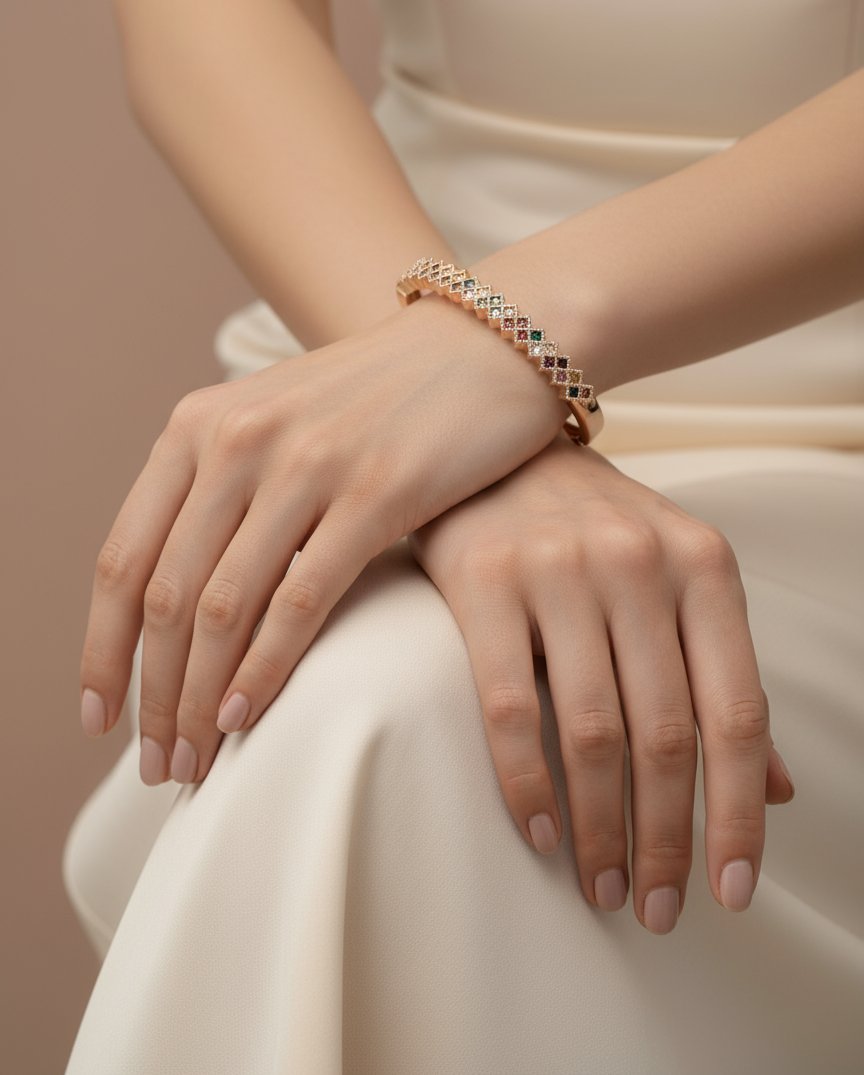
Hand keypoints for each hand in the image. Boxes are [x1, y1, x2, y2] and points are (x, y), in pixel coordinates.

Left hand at [79, 299, 564, 785]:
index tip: (98, 715)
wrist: (483, 347)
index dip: (101, 650)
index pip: (123, 558)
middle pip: (166, 595)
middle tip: (158, 766)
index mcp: (200, 425)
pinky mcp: (376, 489)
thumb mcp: (277, 424)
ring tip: (195, 762)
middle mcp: (239, 438)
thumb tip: (175, 604)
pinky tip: (246, 716)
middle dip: (152, 696)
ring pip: (223, 606)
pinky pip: (300, 601)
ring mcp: (306, 462)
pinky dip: (264, 669)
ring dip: (198, 699)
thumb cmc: (380, 401)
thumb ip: (220, 491)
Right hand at [409, 436, 793, 932]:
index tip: (733, 889)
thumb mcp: (676, 584)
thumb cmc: (594, 530)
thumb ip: (721, 675)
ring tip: (601, 884)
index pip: (737, 711)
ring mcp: (560, 568)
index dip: (739, 812)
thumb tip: (775, 788)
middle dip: (666, 840)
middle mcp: (639, 562)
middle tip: (654, 907)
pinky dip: (527, 783)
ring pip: (593, 731)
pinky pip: (509, 707)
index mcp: (704, 566)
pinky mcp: (485, 579)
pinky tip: (540, 831)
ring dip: (601, 828)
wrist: (499, 454)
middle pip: (667, 735)